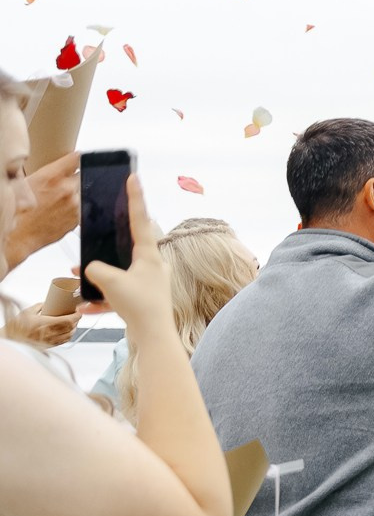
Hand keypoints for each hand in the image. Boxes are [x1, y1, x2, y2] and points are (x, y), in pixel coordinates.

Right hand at [6, 152, 80, 267]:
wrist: (19, 234)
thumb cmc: (18, 210)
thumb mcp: (26, 182)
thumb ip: (49, 173)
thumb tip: (62, 164)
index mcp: (51, 176)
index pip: (76, 159)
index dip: (77, 159)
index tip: (78, 160)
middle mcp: (67, 189)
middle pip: (83, 176)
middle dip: (76, 178)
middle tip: (65, 183)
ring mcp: (75, 205)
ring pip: (85, 192)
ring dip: (78, 193)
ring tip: (61, 199)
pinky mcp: (79, 218)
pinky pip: (84, 207)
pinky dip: (78, 206)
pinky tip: (62, 209)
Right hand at [15, 302, 77, 348]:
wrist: (11, 340)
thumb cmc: (17, 327)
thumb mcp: (27, 312)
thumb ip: (39, 307)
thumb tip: (47, 303)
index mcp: (45, 323)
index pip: (67, 320)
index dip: (76, 316)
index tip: (78, 312)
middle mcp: (49, 333)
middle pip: (70, 328)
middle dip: (76, 321)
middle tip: (77, 315)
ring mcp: (50, 340)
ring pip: (69, 335)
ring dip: (74, 328)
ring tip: (73, 323)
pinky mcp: (48, 346)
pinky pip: (63, 342)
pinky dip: (69, 336)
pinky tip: (68, 332)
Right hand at [78, 177, 173, 332]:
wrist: (154, 337)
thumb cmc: (139, 305)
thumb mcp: (110, 281)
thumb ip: (95, 268)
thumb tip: (91, 269)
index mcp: (150, 254)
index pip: (140, 219)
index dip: (135, 198)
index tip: (134, 177)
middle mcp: (153, 266)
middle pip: (127, 247)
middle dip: (106, 246)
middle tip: (96, 238)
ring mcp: (149, 283)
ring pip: (119, 272)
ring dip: (99, 276)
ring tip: (76, 277)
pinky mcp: (143, 300)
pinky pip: (119, 295)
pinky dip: (102, 299)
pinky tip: (85, 307)